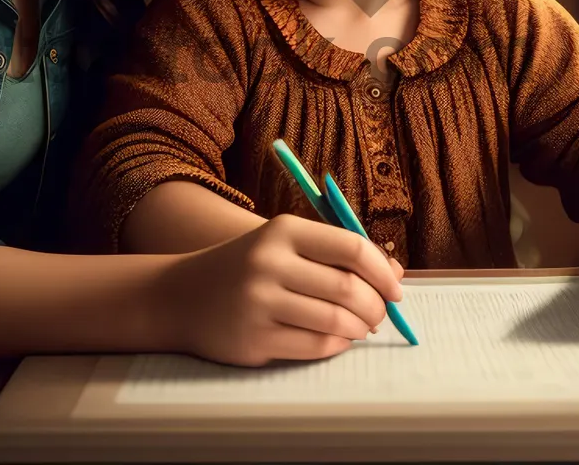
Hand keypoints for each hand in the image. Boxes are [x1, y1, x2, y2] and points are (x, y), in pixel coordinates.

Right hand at [159, 213, 404, 366]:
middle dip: (376, 306)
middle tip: (381, 314)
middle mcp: (270, 262)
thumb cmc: (246, 267)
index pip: (350, 247)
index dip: (382, 271)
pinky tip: (338, 340)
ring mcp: (260, 302)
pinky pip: (315, 347)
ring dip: (360, 328)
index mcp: (283, 230)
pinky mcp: (254, 339)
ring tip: (362, 327)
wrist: (183, 295)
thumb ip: (335, 254)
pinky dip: (338, 346)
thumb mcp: (284, 245)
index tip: (396, 289)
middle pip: (347, 288)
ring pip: (335, 322)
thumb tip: (394, 272)